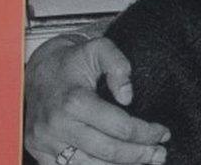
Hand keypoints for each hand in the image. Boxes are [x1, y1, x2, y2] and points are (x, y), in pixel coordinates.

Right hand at [24, 35, 170, 163]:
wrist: (37, 71)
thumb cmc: (72, 60)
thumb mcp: (98, 48)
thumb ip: (118, 65)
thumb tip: (127, 97)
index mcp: (74, 101)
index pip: (119, 126)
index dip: (146, 132)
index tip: (163, 132)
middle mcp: (57, 126)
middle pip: (107, 151)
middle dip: (139, 155)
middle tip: (160, 154)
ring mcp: (45, 143)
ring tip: (144, 162)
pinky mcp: (40, 153)